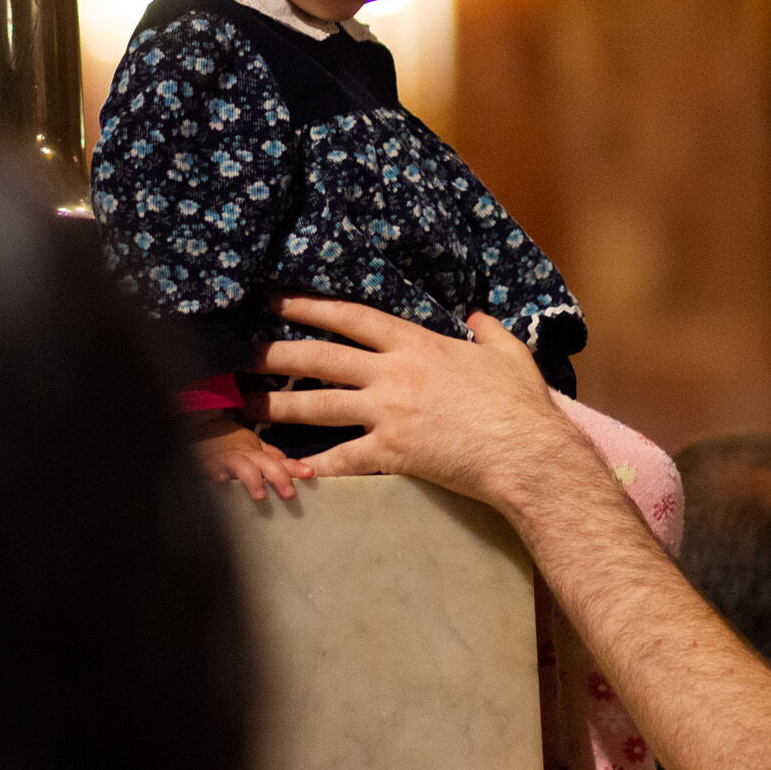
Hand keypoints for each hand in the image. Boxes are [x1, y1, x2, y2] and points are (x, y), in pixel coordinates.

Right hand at [191, 413, 313, 501]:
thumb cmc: (236, 449)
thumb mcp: (258, 456)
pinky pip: (212, 469)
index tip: (310, 474)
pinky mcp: (209, 463)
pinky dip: (216, 475)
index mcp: (261, 456)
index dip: (296, 467)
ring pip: (242, 467)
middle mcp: (247, 456)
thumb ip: (276, 465)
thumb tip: (301, 474)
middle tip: (289, 494)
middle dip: (278, 477)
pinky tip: (220, 483)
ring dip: (252, 480)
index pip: (282, 462)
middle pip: (266, 464)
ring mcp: (228, 459)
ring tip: (260, 496)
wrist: (205, 429)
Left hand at [243, 295, 585, 504]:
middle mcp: (393, 375)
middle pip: (320, 358)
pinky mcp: (392, 454)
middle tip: (243, 354)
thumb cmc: (521, 404)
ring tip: (247, 406)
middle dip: (276, 354)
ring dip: (277, 406)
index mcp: (418, 346)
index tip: (278, 301)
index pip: (353, 318)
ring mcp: (388, 415)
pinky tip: (289, 468)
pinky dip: (315, 466)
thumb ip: (490, 330)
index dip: (310, 307)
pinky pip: (343, 460)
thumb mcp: (510, 355)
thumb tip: (479, 314)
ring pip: (317, 407)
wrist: (527, 452)